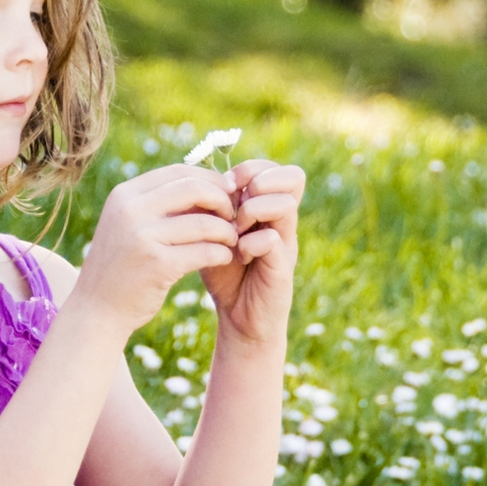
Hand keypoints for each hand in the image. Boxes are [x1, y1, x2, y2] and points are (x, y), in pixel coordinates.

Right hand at [71, 164, 239, 334]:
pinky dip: (222, 253)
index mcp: (125, 195)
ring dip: (226, 231)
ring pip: (204, 222)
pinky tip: (225, 258)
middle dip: (222, 201)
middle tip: (234, 217)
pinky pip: (205, 251)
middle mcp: (131, 210)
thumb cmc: (121, 266)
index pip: (178, 171)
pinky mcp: (158, 265)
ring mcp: (142, 237)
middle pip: (194, 189)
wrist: (96, 310)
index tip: (227, 192)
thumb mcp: (130, 225)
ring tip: (232, 240)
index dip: (210, 179)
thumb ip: (159, 204)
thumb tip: (208, 185)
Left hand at [200, 159, 304, 346]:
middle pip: (292, 177)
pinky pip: (274, 239)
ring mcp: (287, 242)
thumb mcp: (211, 233)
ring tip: (235, 230)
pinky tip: (238, 255)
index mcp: (267, 207)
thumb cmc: (223, 272)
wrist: (238, 317)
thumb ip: (208, 207)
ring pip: (285, 204)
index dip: (249, 168)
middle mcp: (282, 221)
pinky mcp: (283, 267)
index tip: (224, 186)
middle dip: (258, 182)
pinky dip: (251, 243)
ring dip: (254, 210)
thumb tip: (194, 179)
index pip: (273, 168)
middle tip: (235, 203)